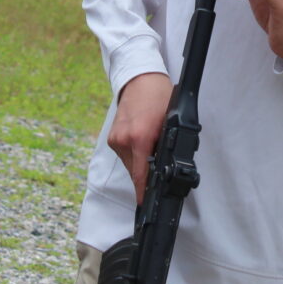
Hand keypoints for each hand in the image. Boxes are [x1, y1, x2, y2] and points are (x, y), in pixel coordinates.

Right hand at [108, 72, 170, 203]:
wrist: (140, 79)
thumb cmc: (159, 97)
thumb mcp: (171, 123)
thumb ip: (167, 147)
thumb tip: (168, 169)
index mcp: (140, 137)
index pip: (140, 174)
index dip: (143, 192)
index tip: (145, 204)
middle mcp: (124, 140)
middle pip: (135, 171)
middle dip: (147, 172)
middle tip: (159, 165)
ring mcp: (116, 138)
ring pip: (130, 164)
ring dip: (140, 163)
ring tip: (151, 147)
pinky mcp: (112, 137)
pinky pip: (125, 154)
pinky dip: (134, 154)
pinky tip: (142, 142)